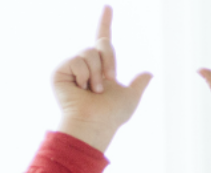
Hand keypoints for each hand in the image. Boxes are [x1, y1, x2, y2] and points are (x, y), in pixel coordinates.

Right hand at [53, 6, 151, 153]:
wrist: (95, 123)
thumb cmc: (112, 115)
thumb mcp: (131, 98)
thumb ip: (138, 84)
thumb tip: (149, 73)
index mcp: (102, 67)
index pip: (104, 40)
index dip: (106, 23)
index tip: (109, 7)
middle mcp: (87, 64)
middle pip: (101, 44)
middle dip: (109, 61)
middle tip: (108, 81)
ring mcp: (73, 66)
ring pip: (89, 52)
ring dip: (97, 73)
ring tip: (94, 90)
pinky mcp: (60, 71)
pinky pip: (77, 60)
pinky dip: (84, 75)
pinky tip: (81, 88)